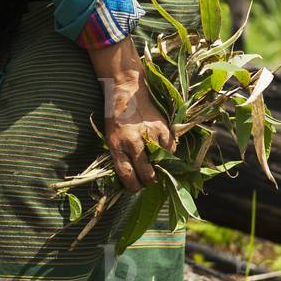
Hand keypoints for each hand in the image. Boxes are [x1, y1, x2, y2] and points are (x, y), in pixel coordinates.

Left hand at [102, 72, 175, 192]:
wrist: (126, 92)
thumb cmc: (116, 117)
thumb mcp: (110, 137)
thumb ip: (120, 155)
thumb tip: (131, 176)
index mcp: (116, 145)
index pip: (126, 174)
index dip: (133, 186)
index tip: (135, 188)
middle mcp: (132, 142)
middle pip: (145, 173)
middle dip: (148, 181)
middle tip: (149, 180)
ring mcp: (149, 135)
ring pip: (160, 164)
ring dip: (160, 168)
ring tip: (157, 166)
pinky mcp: (162, 128)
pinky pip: (170, 149)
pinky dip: (167, 153)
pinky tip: (162, 151)